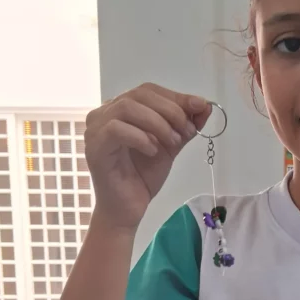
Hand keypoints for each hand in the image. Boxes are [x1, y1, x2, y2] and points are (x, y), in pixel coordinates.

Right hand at [84, 83, 211, 230]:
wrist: (128, 209)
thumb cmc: (143, 177)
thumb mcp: (171, 146)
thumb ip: (185, 125)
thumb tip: (204, 105)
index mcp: (121, 109)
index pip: (149, 91)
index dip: (175, 96)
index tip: (200, 107)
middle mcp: (104, 113)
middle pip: (139, 95)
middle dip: (170, 110)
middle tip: (186, 130)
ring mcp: (96, 128)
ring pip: (127, 107)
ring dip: (157, 123)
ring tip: (172, 142)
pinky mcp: (95, 146)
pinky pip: (116, 129)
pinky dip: (140, 137)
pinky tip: (153, 151)